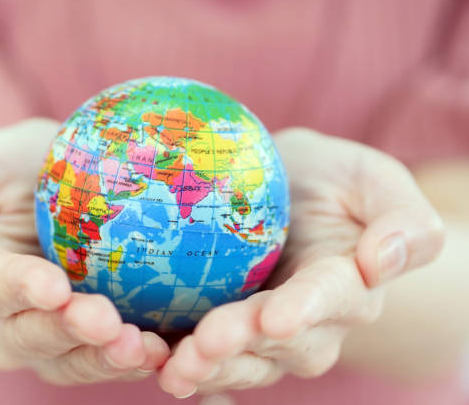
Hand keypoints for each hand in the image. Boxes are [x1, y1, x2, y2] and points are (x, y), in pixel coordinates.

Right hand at [0, 119, 168, 384]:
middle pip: (32, 335)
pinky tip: (163, 351)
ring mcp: (46, 335)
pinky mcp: (86, 338)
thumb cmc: (2, 173)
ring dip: (104, 358)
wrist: (38, 187)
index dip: (21, 289)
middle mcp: (2, 320)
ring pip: (70, 360)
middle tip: (107, 322)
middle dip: (69, 332)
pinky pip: (104, 358)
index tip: (54, 286)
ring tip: (141, 348)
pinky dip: (133, 360)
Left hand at [158, 128, 444, 396]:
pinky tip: (145, 359)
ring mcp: (262, 333)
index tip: (275, 317)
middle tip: (202, 346)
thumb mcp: (373, 180)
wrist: (291, 195)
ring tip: (171, 367)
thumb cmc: (334, 181)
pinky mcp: (223, 329)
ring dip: (205, 368)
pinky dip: (177, 359)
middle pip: (275, 344)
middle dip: (240, 348)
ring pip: (238, 361)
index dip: (304, 311)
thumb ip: (402, 220)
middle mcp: (307, 323)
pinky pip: (203, 352)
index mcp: (346, 287)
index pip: (329, 301)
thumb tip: (383, 261)